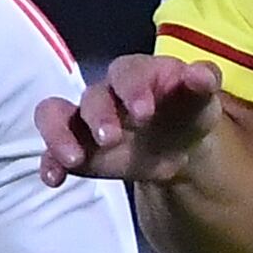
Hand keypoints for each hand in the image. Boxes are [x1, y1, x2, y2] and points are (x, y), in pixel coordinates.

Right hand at [34, 52, 223, 187]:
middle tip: (111, 139)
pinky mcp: (74, 146)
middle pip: (92, 96)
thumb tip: (202, 74)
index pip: (126, 73)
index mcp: (136, 74)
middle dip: (99, 116)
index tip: (144, 113)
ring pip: (56, 115)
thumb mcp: (201, 100)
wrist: (177, 144)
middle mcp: (105, 92)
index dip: (132, 89)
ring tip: (72, 160)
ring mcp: (84, 119)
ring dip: (59, 135)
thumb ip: (202, 84)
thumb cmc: (185, 112)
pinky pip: (52, 151)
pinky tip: (54, 179)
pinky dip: (49, 162)